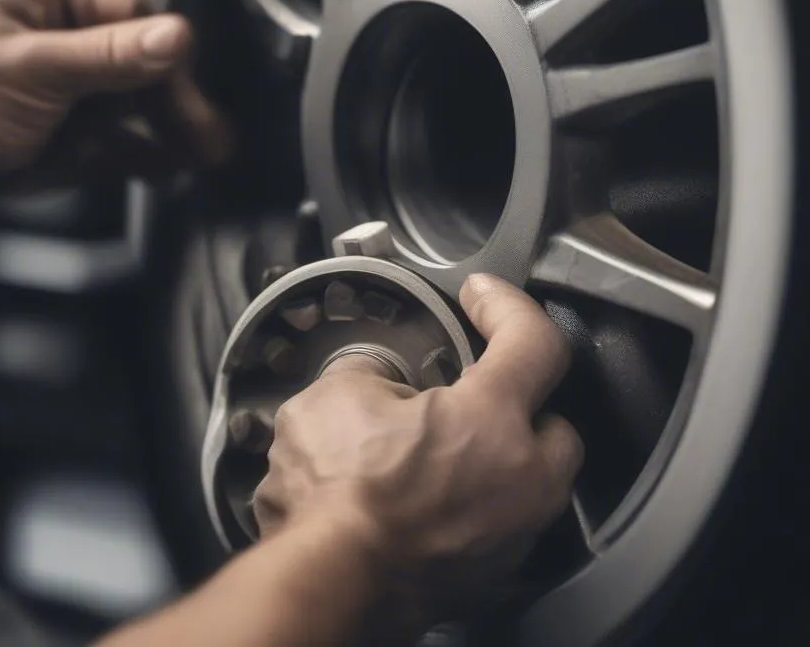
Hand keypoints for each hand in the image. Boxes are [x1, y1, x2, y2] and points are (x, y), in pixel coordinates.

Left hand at [0, 0, 230, 191]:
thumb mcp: (32, 68)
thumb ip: (107, 57)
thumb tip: (180, 37)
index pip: (138, 22)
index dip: (168, 62)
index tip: (188, 100)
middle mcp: (80, 36)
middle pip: (149, 67)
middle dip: (178, 105)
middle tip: (212, 141)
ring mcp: (82, 89)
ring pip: (144, 107)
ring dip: (174, 131)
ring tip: (210, 155)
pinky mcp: (80, 134)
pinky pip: (127, 144)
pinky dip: (150, 156)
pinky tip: (176, 168)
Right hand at [252, 274, 582, 633]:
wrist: (325, 586)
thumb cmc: (334, 495)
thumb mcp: (338, 393)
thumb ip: (373, 371)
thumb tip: (381, 378)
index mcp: (491, 419)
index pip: (534, 339)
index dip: (507, 305)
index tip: (481, 297)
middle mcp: (521, 479)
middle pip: (556, 423)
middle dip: (522, 401)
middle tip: (477, 386)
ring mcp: (512, 535)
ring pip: (535, 483)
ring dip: (502, 457)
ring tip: (450, 446)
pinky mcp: (490, 579)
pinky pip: (503, 528)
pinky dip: (479, 505)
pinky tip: (435, 496)